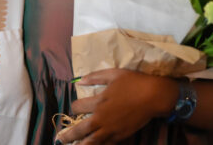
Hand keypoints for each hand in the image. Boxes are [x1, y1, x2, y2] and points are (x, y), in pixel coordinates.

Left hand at [55, 69, 178, 144]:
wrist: (153, 95)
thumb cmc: (134, 82)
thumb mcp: (113, 74)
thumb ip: (95, 77)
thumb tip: (80, 81)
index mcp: (99, 100)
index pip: (78, 107)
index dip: (74, 107)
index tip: (75, 107)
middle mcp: (101, 117)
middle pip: (80, 129)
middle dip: (68, 135)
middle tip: (59, 139)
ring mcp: (111, 128)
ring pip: (91, 141)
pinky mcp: (120, 135)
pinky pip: (106, 144)